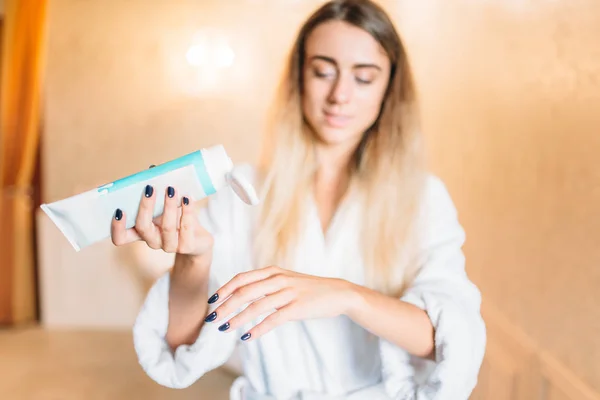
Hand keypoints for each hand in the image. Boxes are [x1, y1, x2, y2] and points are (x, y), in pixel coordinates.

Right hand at [110, 184, 212, 257]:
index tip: (119, 209)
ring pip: (167, 227)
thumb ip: (155, 190)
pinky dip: (187, 211)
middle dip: (145, 207)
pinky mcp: (187, 247)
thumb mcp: (164, 205)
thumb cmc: (177, 218)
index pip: (121, 238)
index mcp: (141, 232)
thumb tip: (152, 169)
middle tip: (150, 188)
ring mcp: (169, 246)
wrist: (199, 238)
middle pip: (143, 228)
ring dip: (168, 206)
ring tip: (172, 189)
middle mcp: (153, 241)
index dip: (117, 227)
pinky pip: (186, 228)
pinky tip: (188, 197)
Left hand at [204, 266, 356, 341]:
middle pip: (245, 292)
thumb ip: (265, 284)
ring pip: (256, 305)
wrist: (337, 293)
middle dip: (225, 306)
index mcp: (273, 271)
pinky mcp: (298, 307)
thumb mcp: (285, 280)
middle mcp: (278, 279)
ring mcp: (289, 292)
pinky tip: (247, 337)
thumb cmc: (307, 289)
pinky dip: (258, 328)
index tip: (211, 300)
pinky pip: (273, 319)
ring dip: (237, 318)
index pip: (242, 278)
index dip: (225, 289)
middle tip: (212, 318)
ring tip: (224, 328)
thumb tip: (240, 295)